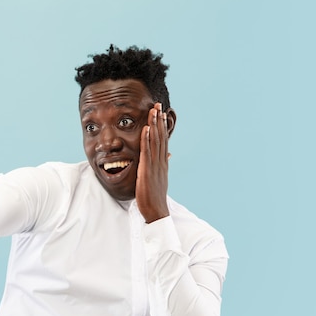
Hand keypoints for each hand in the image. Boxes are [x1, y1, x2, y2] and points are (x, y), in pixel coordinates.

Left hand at [136, 103, 171, 222]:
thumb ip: (163, 165)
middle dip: (159, 120)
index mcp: (163, 162)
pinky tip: (146, 129)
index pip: (163, 140)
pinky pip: (147, 152)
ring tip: (153, 111)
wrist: (156, 210)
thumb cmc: (155, 196)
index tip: (161, 113)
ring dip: (154, 125)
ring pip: (155, 141)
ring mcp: (155, 165)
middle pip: (161, 136)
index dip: (162, 125)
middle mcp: (161, 161)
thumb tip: (169, 155)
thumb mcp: (159, 178)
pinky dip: (147, 139)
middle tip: (158, 104)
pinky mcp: (147, 170)